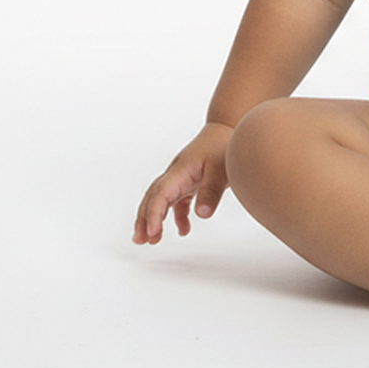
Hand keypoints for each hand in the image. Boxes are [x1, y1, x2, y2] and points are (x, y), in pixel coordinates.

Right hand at [133, 122, 233, 244]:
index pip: (160, 195)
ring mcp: (181, 176)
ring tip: (152, 240)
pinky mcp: (190, 180)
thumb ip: (211, 191)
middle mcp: (176, 174)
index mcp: (180, 170)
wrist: (228, 127)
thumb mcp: (221, 170)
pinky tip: (184, 229)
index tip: (152, 233)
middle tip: (140, 240)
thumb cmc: (223, 146)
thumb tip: (202, 214)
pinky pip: (178, 200)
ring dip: (155, 218)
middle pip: (153, 197)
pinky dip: (177, 215)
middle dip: (144, 219)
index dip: (154, 215)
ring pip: (161, 199)